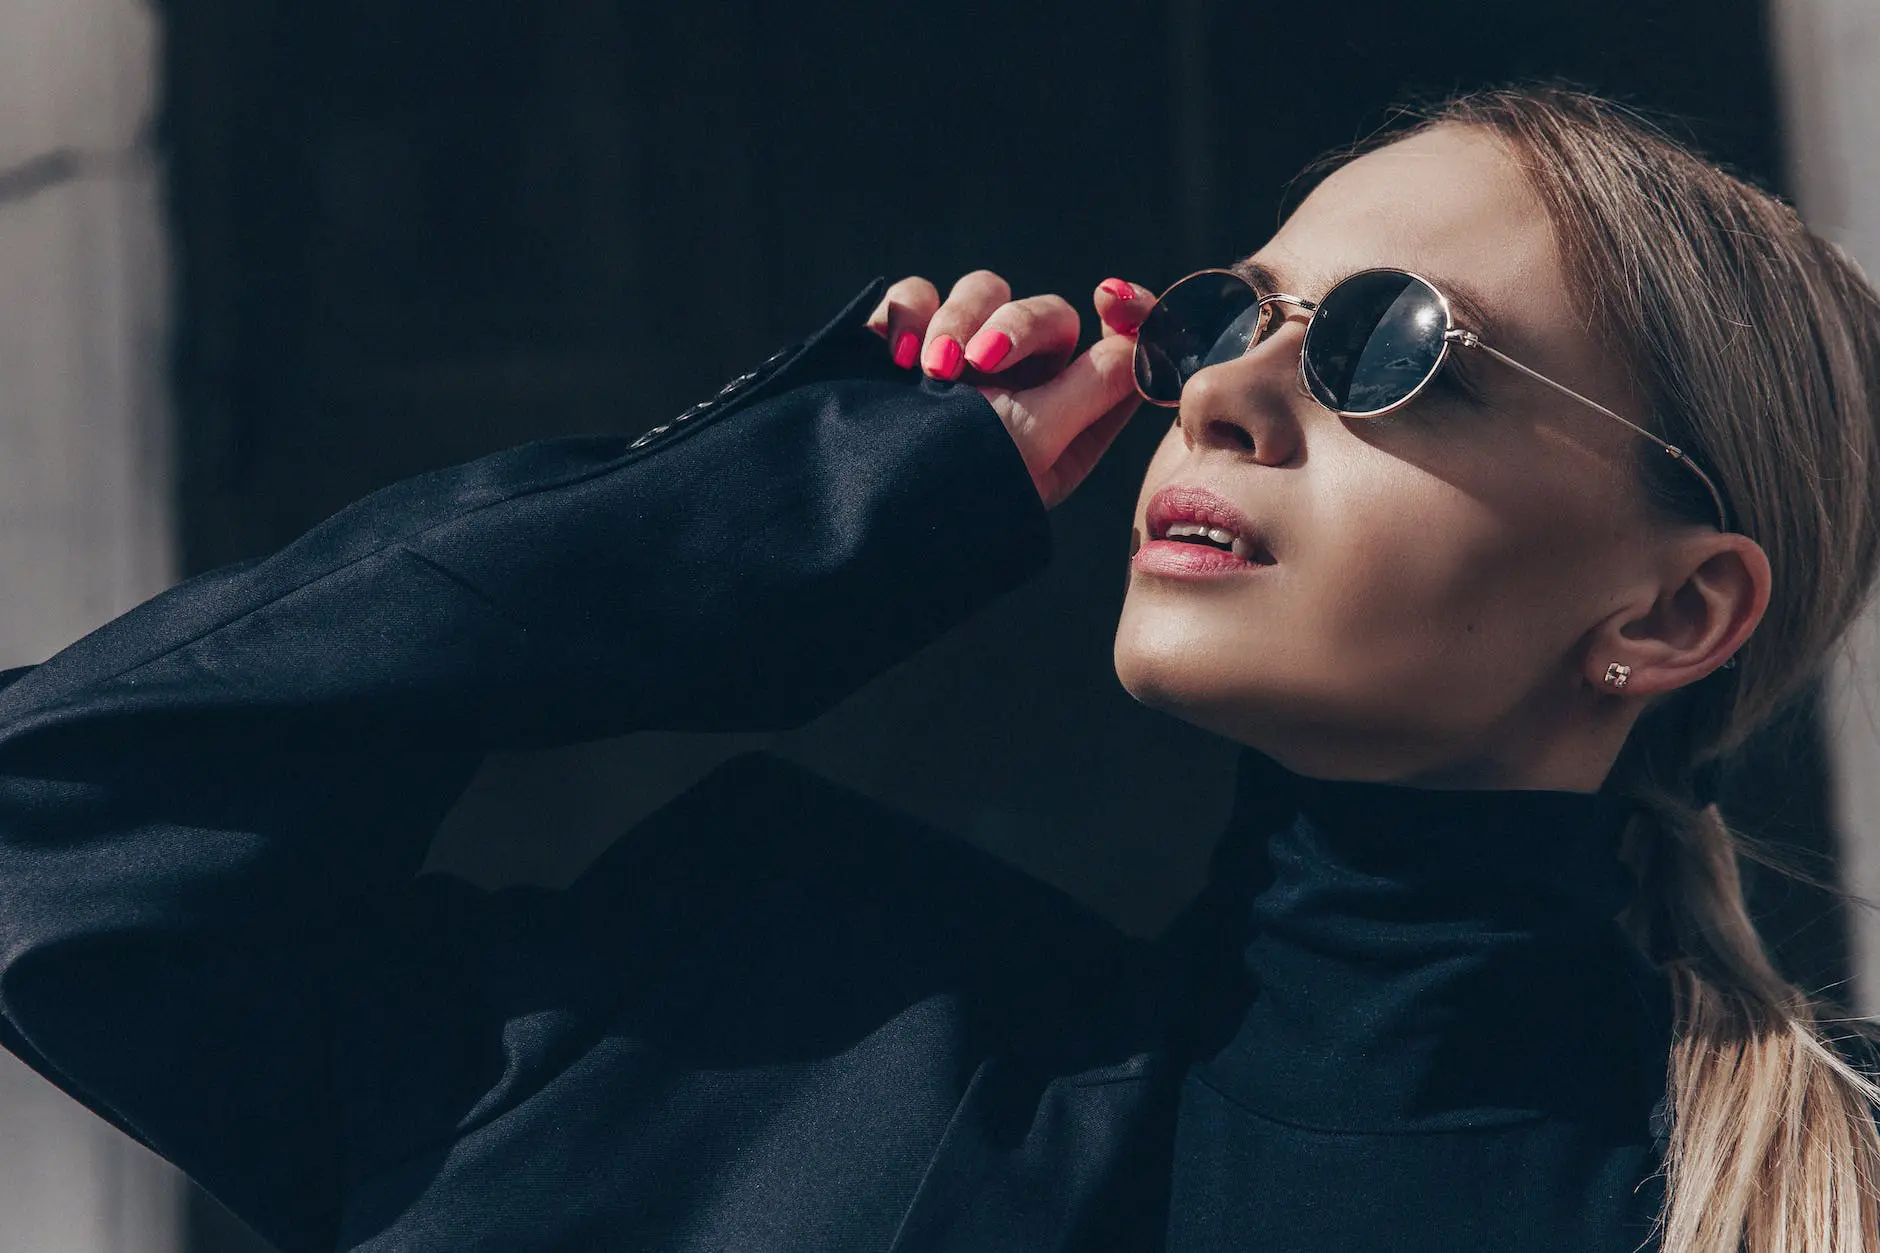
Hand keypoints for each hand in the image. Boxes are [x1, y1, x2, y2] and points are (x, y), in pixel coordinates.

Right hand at [866, 271, 1154, 508]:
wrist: (859, 506)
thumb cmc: (958, 487)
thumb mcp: (1037, 440)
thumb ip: (1093, 384)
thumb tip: (1142, 342)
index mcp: (1066, 419)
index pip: (1113, 349)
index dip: (1122, 313)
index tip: (1109, 296)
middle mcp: (1017, 386)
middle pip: (1041, 313)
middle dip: (1012, 325)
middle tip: (979, 362)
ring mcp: (958, 362)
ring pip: (979, 293)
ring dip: (955, 318)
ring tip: (929, 371)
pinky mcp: (902, 345)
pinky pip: (915, 297)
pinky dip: (907, 314)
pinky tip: (897, 357)